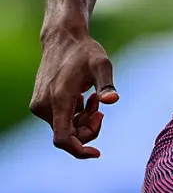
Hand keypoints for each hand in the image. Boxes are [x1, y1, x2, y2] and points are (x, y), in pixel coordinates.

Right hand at [29, 29, 118, 158]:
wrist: (62, 39)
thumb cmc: (85, 51)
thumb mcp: (102, 65)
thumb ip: (106, 85)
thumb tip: (112, 101)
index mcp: (58, 101)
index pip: (63, 139)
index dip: (79, 150)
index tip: (96, 153)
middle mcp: (44, 107)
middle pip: (69, 134)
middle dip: (89, 127)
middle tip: (101, 109)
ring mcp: (40, 106)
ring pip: (65, 127)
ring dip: (83, 119)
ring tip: (94, 97)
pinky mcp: (41, 104)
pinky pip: (61, 119)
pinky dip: (76, 114)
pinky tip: (86, 97)